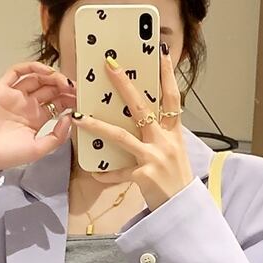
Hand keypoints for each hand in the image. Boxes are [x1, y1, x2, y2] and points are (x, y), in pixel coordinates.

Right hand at [0, 61, 76, 177]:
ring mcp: (15, 96)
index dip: (70, 99)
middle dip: (63, 87)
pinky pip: (16, 72)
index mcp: (38, 120)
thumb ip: (56, 136)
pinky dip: (30, 67)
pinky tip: (44, 71)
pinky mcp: (2, 89)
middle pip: (49, 89)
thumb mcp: (39, 150)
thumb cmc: (7, 155)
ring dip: (51, 76)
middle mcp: (28, 106)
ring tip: (62, 81)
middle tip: (75, 88)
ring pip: (36, 78)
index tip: (80, 99)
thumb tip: (69, 118)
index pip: (58, 104)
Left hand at [70, 47, 193, 210]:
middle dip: (125, 85)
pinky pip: (119, 173)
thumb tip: (143, 120)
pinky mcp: (145, 176)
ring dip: (98, 126)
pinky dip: (107, 174)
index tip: (161, 55)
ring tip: (79, 118)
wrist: (183, 207)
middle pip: (142, 108)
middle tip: (109, 67)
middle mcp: (164, 141)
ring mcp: (154, 158)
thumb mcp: (174, 151)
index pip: (172, 98)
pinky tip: (95, 172)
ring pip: (122, 136)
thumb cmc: (176, 179)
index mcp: (173, 133)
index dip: (167, 76)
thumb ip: (161, 135)